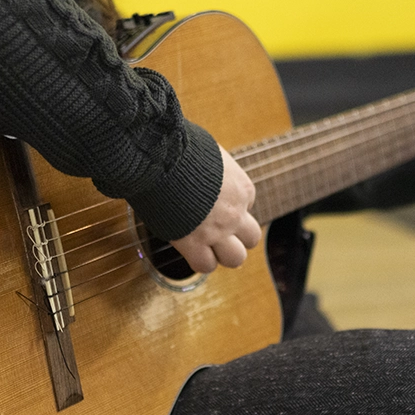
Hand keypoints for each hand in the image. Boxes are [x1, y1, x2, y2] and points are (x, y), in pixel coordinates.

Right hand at [171, 145, 261, 272]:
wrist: (163, 158)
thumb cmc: (182, 148)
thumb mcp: (212, 153)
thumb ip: (217, 168)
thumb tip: (210, 167)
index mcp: (243, 189)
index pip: (247, 208)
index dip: (231, 209)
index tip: (214, 205)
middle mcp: (235, 213)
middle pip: (251, 239)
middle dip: (236, 238)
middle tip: (218, 233)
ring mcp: (217, 230)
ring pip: (236, 259)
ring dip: (222, 254)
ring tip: (206, 246)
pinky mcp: (194, 243)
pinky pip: (205, 266)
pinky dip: (199, 261)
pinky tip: (190, 251)